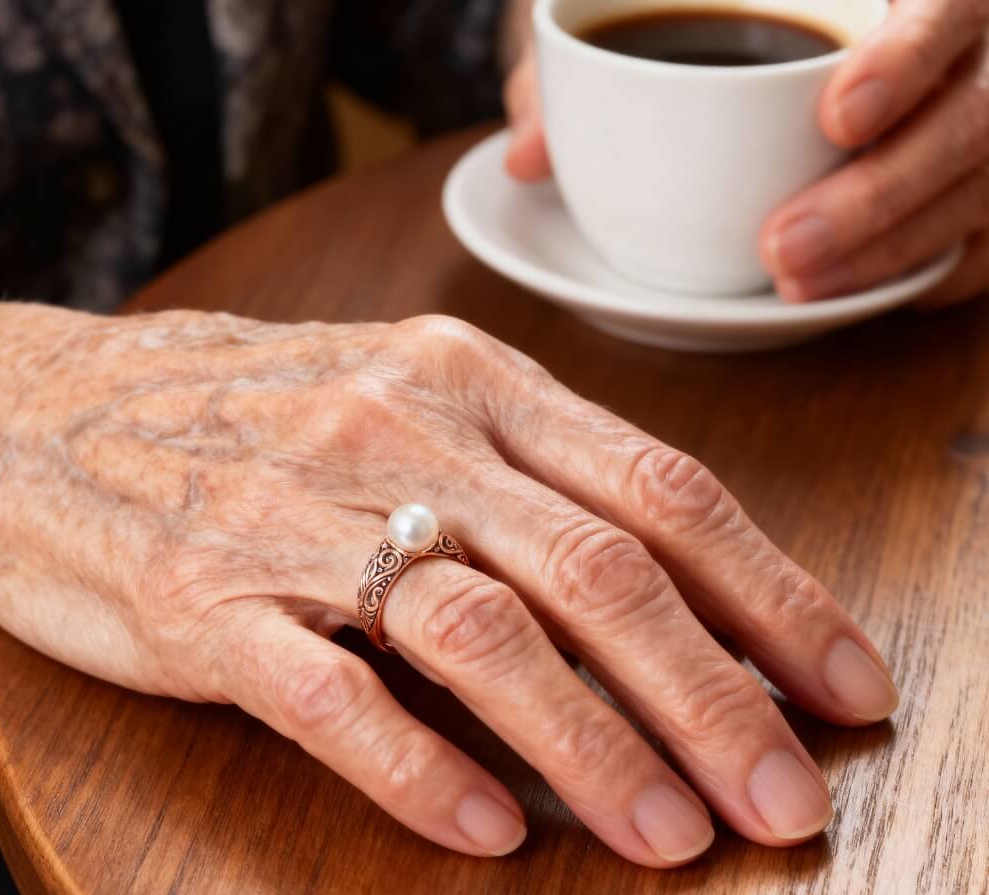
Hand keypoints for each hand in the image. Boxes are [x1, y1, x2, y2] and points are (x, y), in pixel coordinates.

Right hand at [0, 302, 898, 866]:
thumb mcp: (406, 402)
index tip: (843, 685)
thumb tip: (680, 593)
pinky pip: (331, 694)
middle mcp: (399, 436)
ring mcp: (298, 516)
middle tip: (782, 799)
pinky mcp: (206, 599)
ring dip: (592, 744)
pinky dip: (422, 769)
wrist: (43, 410)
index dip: (770, 595)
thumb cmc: (250, 415)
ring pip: (481, 633)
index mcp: (468, 384)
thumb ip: (533, 481)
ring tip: (668, 835)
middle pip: (598, 571)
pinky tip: (490, 830)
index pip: (660, 490)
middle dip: (712, 695)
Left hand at [505, 0, 988, 307]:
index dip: (909, 55)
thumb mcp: (620, 29)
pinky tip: (839, 297)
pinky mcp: (962, 200)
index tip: (835, 116)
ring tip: (795, 289)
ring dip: (890, 248)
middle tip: (780, 253)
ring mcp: (965, 133)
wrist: (751, 65)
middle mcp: (958, 57)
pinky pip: (971, 248)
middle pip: (973, 119)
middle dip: (881, 193)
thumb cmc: (681, 28)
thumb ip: (567, 83)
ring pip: (977, 192)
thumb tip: (520, 162)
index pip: (950, 4)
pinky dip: (915, 276)